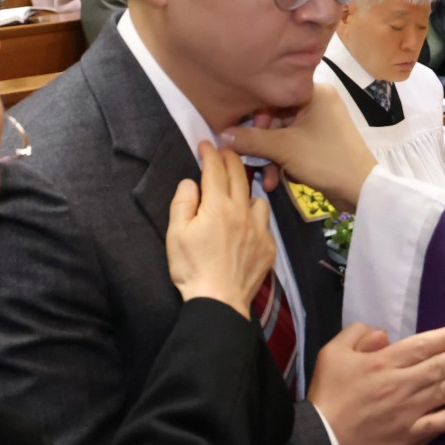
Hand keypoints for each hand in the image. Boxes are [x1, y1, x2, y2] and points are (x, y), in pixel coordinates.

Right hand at [165, 143, 274, 317]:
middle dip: (230, 159)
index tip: (205, 143)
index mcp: (218, 206)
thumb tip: (191, 182)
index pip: (215, 169)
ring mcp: (259, 230)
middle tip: (223, 152)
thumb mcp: (176, 233)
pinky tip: (246, 226)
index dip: (210, 153)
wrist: (219, 301)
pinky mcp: (268, 248)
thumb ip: (183, 202)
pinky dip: (255, 219)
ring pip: (257, 199)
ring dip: (246, 191)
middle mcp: (242, 213)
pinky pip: (264, 224)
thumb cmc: (192, 268)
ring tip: (237, 195)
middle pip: (239, 176)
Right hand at [220, 85, 377, 211]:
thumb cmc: (324, 159)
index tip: (237, 134)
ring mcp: (319, 123)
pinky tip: (277, 181)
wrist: (360, 189)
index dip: (253, 115)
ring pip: (282, 135)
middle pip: (276, 117)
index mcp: (313, 92)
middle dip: (261, 144)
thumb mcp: (283, 148)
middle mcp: (317, 102)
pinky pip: (293, 145)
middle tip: (247, 160)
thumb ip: (250, 139)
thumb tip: (221, 134)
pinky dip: (283, 161)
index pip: (273, 95)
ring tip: (265, 180)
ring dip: (270, 158)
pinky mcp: (320, 142)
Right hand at [310, 321, 444, 444]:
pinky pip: (439, 423)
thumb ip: (359, 334)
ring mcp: (408, 412)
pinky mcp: (409, 435)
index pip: (425, 346)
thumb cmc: (328, 392)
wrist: (321, 437)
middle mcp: (401, 384)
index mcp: (384, 362)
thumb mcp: (333, 352)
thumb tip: (385, 335)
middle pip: (442, 366)